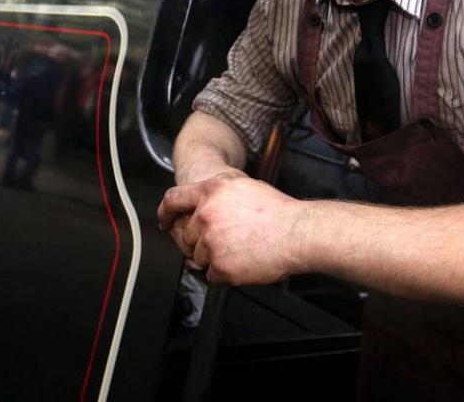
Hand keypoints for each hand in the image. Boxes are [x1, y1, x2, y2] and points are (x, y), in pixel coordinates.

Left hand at [157, 176, 303, 284]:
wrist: (298, 233)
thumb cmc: (278, 212)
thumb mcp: (243, 187)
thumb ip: (216, 196)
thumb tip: (202, 207)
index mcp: (211, 191)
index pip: (173, 200)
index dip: (166, 213)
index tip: (165, 222)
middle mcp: (206, 214)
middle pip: (186, 235)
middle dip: (200, 242)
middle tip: (225, 242)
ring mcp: (211, 241)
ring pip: (198, 257)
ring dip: (214, 258)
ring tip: (240, 250)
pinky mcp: (220, 266)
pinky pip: (211, 275)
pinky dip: (224, 274)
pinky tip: (242, 263)